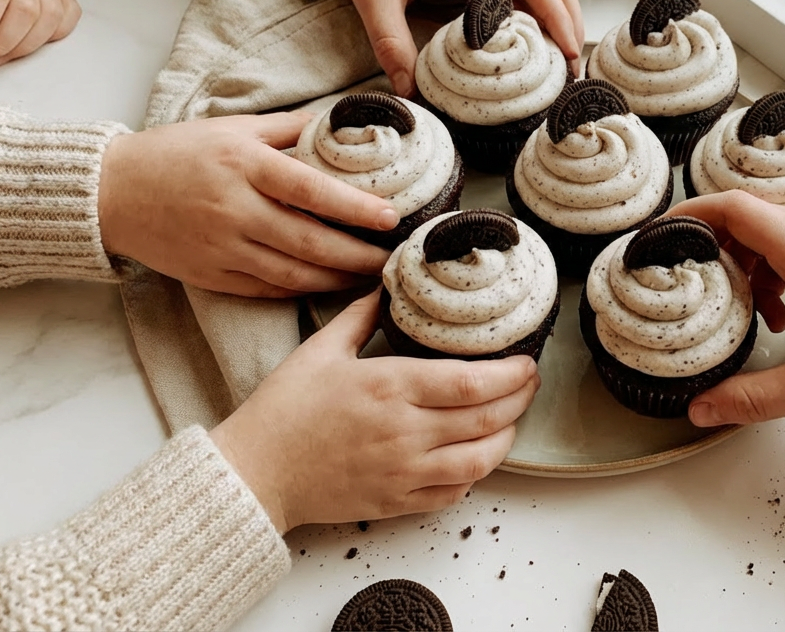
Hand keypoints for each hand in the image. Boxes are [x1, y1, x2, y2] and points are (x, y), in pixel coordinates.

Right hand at [98, 113, 398, 295]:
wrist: (110, 192)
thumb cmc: (178, 153)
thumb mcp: (235, 128)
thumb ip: (291, 128)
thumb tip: (345, 119)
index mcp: (243, 166)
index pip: (309, 189)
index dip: (353, 206)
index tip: (390, 216)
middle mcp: (234, 210)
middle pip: (309, 241)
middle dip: (358, 255)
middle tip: (393, 258)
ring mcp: (221, 248)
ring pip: (292, 273)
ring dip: (337, 279)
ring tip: (371, 276)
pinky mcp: (210, 276)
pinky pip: (267, 289)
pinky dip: (301, 289)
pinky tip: (328, 284)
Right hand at [210, 291, 540, 531]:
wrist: (254, 471)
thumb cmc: (283, 408)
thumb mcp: (321, 348)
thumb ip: (361, 314)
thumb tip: (388, 284)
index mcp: (390, 386)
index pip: (471, 381)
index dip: (510, 374)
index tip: (526, 361)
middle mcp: (405, 431)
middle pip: (486, 418)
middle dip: (520, 400)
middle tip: (530, 382)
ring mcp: (403, 470)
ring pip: (480, 460)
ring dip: (506, 438)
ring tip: (512, 417)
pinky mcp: (395, 500)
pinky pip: (453, 493)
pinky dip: (475, 475)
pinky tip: (477, 456)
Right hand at [670, 191, 784, 425]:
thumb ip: (752, 397)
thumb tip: (703, 409)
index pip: (735, 208)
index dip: (691, 216)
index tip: (661, 234)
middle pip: (748, 219)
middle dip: (715, 249)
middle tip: (692, 284)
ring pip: (772, 234)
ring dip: (748, 266)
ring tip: (749, 314)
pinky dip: (775, 272)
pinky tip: (783, 316)